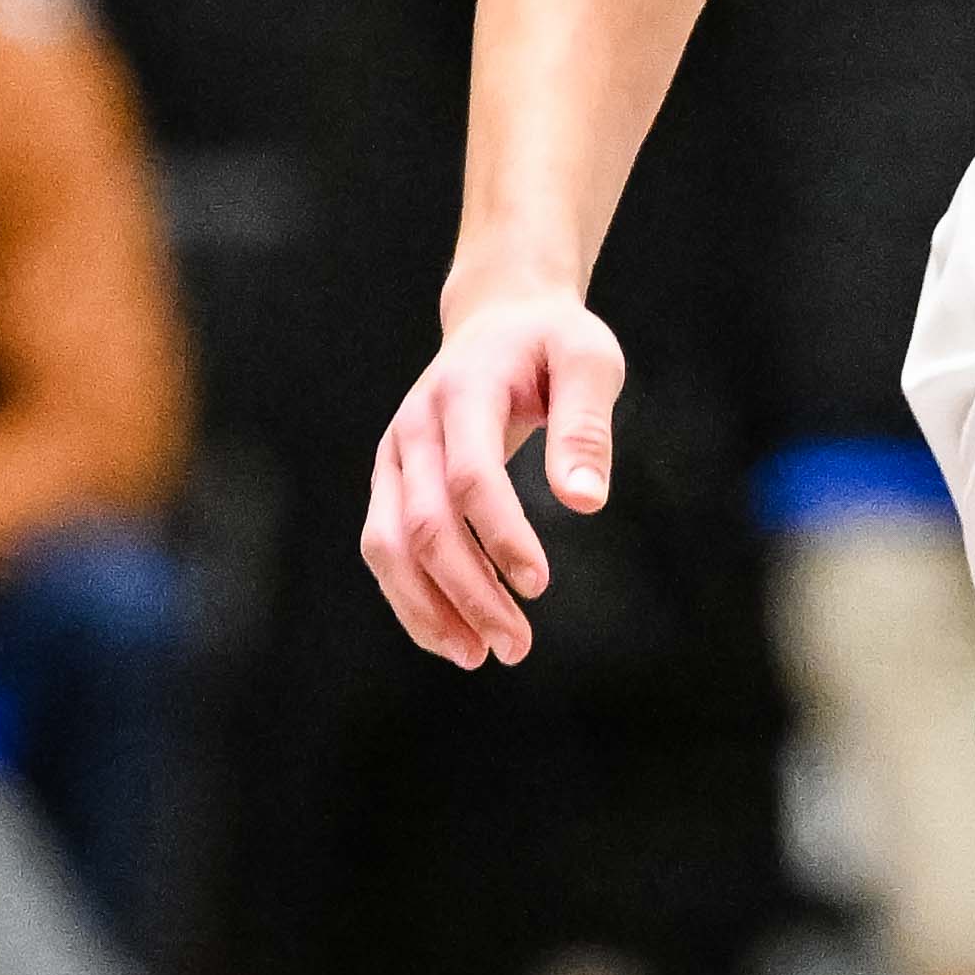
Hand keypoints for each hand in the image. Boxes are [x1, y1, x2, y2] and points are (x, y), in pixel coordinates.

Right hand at [359, 288, 622, 671]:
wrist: (498, 318)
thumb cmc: (552, 343)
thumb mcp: (590, 361)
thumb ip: (587, 428)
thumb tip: (585, 503)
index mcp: (464, 391)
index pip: (470, 476)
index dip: (500, 535)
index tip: (540, 585)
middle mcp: (415, 426)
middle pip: (423, 523)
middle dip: (467, 592)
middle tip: (517, 646)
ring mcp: (394, 454)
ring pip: (387, 544)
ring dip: (428, 608)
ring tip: (479, 656)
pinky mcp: (391, 480)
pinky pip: (384, 547)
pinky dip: (413, 597)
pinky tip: (455, 635)